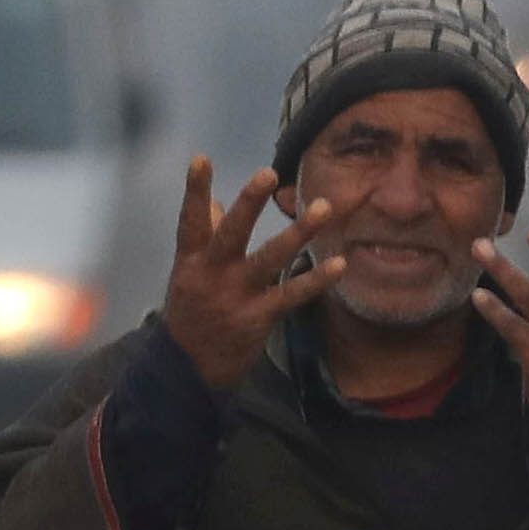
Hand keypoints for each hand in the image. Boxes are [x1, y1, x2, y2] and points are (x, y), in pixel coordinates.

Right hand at [157, 161, 342, 387]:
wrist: (189, 371)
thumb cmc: (192, 314)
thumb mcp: (188, 275)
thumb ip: (203, 237)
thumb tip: (215, 202)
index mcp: (192, 261)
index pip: (191, 221)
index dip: (194, 190)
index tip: (202, 158)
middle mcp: (213, 275)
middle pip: (231, 234)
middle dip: (249, 203)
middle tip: (269, 173)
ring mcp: (237, 296)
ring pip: (270, 259)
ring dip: (299, 233)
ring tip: (323, 207)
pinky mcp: (259, 317)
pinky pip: (293, 295)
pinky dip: (317, 280)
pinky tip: (340, 264)